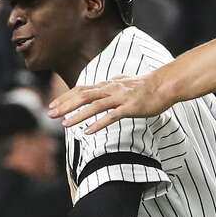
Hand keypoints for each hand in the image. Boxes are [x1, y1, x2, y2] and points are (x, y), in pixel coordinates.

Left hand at [49, 73, 170, 133]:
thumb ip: (111, 88)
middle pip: (83, 96)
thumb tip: (102, 88)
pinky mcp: (130, 107)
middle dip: (65, 105)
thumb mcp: (124, 85)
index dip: (66, 97)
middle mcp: (110, 89)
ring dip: (78, 115)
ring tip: (65, 124)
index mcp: (107, 85)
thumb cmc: (146, 87)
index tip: (53, 105)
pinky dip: (98, 124)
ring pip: (94, 106)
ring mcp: (120, 98)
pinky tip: (88, 132)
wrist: (165, 85)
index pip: (81, 90)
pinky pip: (111, 116)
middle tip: (51, 114)